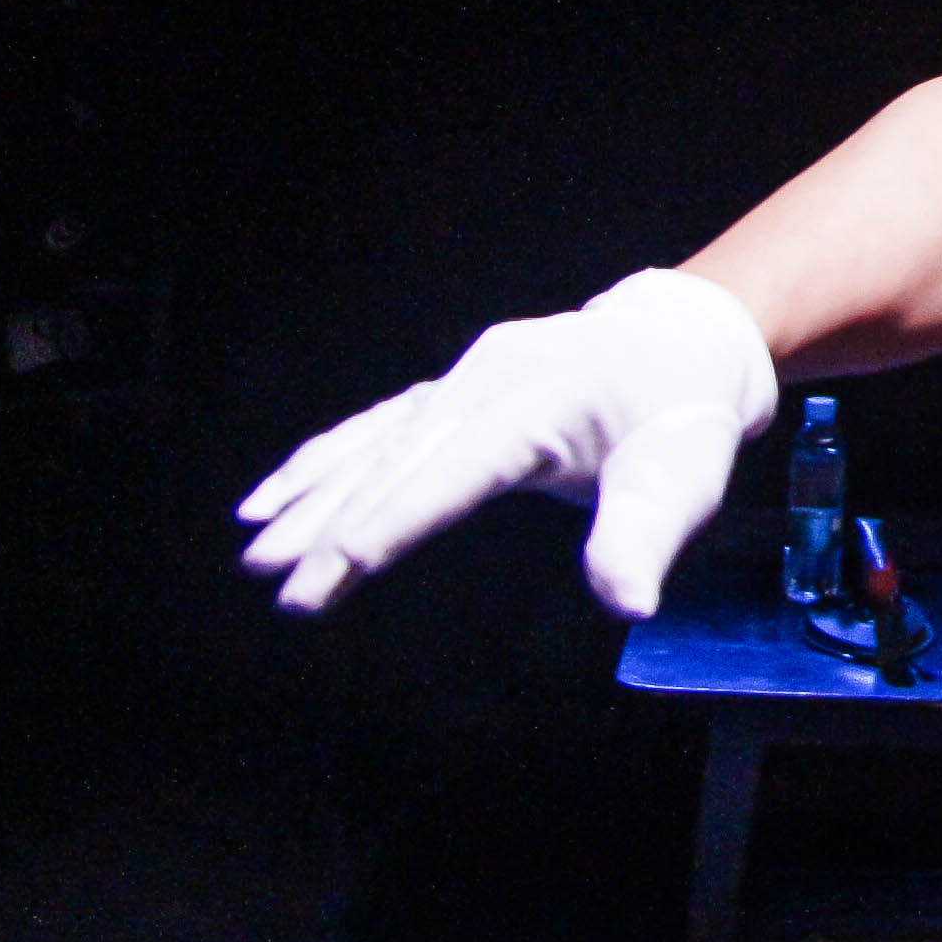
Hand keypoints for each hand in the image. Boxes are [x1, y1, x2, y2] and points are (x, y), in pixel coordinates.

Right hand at [237, 268, 778, 617]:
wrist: (684, 339)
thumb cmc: (681, 415)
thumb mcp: (686, 472)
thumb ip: (647, 533)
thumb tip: (627, 602)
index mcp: (539, 399)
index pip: (454, 470)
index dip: (394, 520)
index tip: (338, 567)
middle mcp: (488, 380)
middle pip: (400, 458)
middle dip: (337, 524)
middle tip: (282, 585)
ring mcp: (465, 379)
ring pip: (377, 441)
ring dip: (315, 494)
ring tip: (256, 546)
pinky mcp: (453, 390)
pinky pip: (379, 427)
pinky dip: (326, 462)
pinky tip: (273, 497)